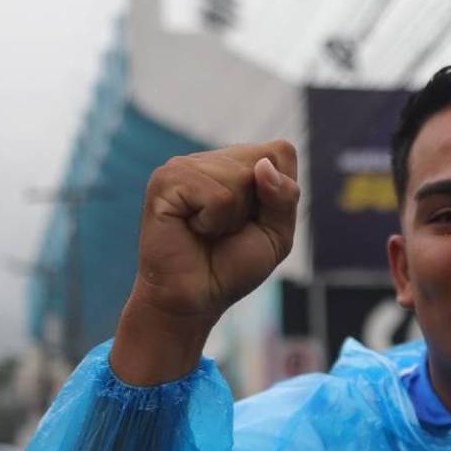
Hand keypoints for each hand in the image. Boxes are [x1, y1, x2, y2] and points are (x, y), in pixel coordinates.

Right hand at [111, 141, 299, 384]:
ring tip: (208, 230)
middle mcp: (210, 159)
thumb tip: (262, 166)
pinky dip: (214, 221)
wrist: (195, 298)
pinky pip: (218, 195)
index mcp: (236, 164)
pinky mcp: (165, 181)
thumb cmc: (233, 266)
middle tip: (226, 230)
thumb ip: (285, 196)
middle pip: (262, 162)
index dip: (280, 192)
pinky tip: (192, 228)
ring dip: (232, 217)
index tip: (254, 220)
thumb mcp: (277, 234)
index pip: (280, 152)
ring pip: (240, 176)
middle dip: (257, 207)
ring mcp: (184, 165)